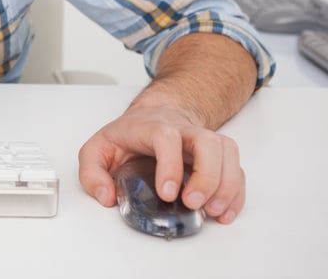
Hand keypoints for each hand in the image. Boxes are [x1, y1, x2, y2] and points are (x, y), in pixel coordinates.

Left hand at [77, 105, 243, 223]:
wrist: (155, 115)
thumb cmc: (128, 134)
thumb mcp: (97, 148)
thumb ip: (91, 172)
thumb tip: (106, 197)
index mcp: (152, 127)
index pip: (166, 138)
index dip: (170, 165)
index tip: (168, 193)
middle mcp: (183, 130)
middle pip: (207, 142)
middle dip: (206, 176)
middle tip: (193, 203)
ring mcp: (204, 140)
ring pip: (227, 152)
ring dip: (226, 185)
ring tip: (213, 211)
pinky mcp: (218, 155)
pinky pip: (236, 169)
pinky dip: (236, 192)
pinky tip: (225, 212)